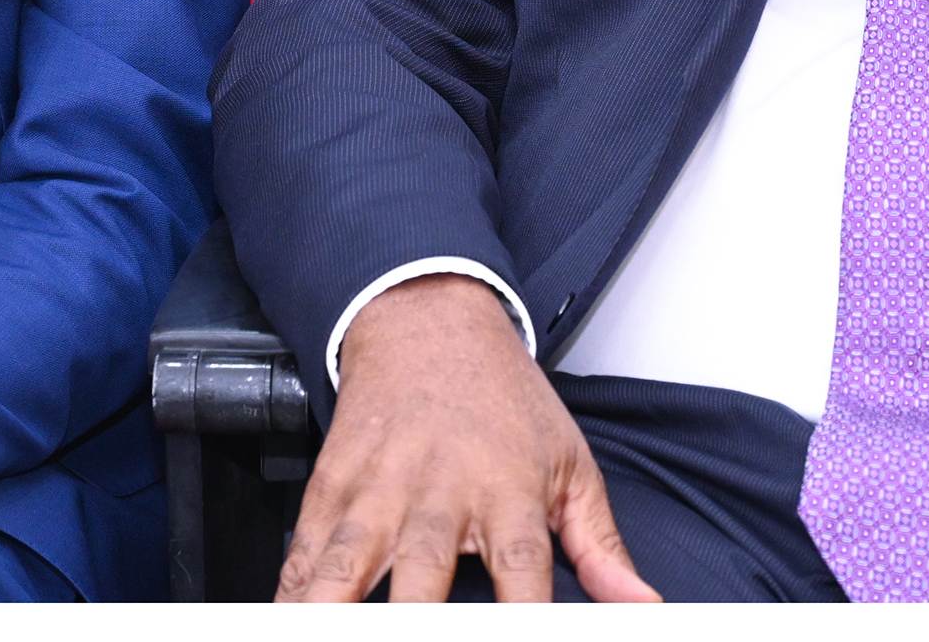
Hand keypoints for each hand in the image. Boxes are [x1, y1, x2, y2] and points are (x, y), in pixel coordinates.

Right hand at [278, 274, 658, 602]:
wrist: (428, 319)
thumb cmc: (503, 398)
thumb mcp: (567, 461)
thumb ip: (600, 545)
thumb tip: (642, 607)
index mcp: (507, 491)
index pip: (522, 570)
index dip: (524, 622)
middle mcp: (440, 493)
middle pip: (423, 577)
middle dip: (412, 627)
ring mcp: (379, 489)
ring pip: (347, 563)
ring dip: (330, 609)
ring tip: (312, 636)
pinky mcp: (332, 483)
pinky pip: (305, 547)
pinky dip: (292, 588)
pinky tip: (286, 614)